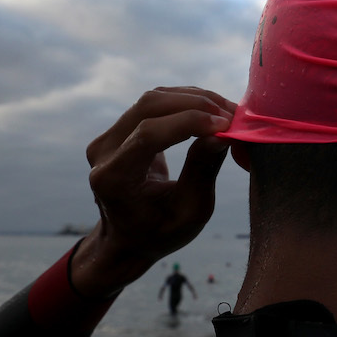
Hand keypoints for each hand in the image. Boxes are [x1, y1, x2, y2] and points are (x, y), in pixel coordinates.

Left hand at [71, 87, 234, 297]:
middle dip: (196, 104)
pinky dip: (185, 101)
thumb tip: (222, 132)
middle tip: (233, 114)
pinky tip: (210, 110)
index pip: (148, 134)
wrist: (128, 238)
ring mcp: (107, 138)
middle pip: (148, 107)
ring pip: (152, 99)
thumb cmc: (161, 232)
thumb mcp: (190, 211)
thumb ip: (203, 169)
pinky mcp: (119, 130)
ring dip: (194, 98)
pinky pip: (153, 104)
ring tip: (227, 111)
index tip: (226, 125)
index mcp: (114, 179)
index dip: (189, 122)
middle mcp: (103, 152)